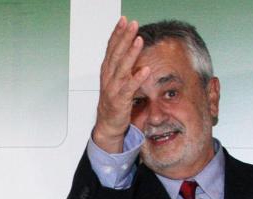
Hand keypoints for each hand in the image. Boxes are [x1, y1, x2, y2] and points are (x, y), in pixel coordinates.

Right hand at [92, 16, 150, 152]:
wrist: (108, 124)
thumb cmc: (113, 101)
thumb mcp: (116, 78)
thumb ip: (122, 63)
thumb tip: (132, 46)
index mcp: (108, 71)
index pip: (112, 48)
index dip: (117, 34)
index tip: (124, 20)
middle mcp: (109, 77)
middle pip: (116, 54)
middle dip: (124, 38)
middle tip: (132, 24)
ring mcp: (113, 89)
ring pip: (122, 68)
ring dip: (130, 54)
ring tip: (138, 40)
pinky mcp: (120, 100)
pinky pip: (129, 88)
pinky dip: (136, 79)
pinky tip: (145, 70)